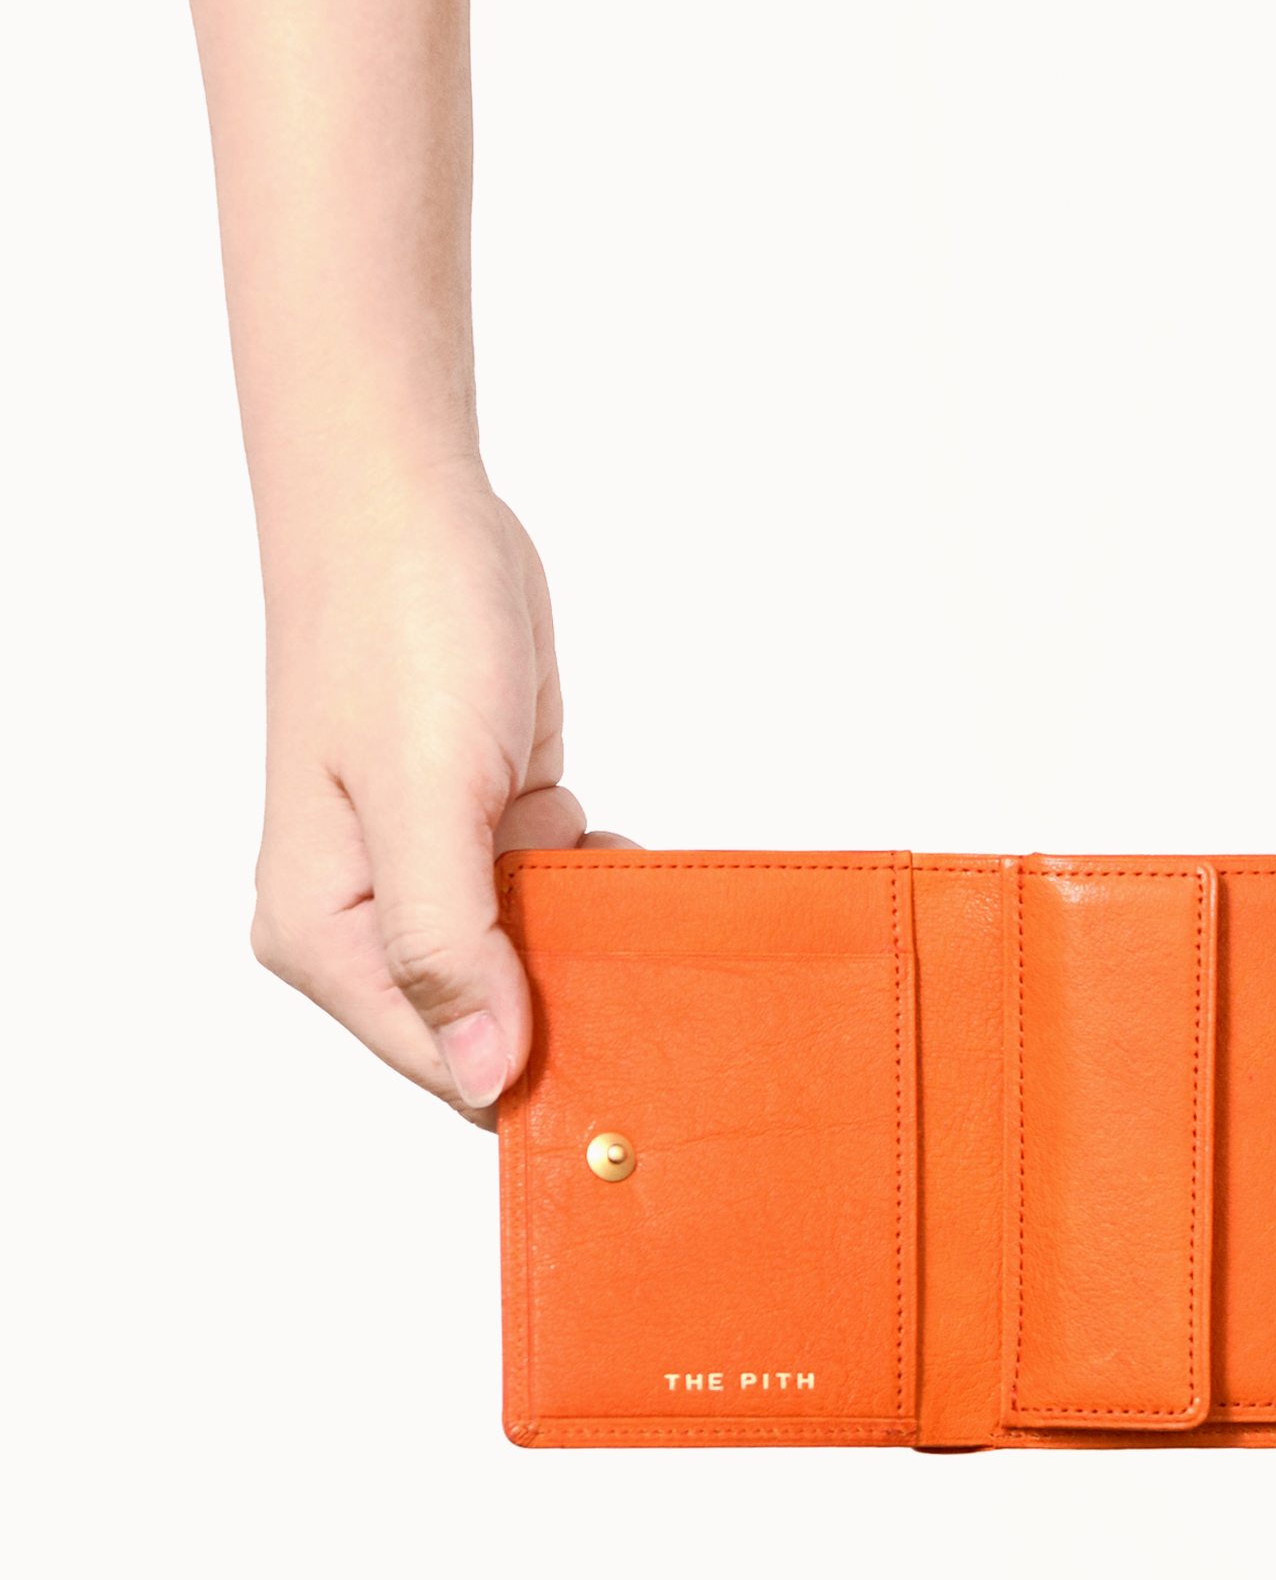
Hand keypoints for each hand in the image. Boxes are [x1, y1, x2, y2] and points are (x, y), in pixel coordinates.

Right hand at [251, 461, 630, 1126]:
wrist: (412, 505)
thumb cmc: (396, 630)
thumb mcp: (425, 798)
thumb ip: (448, 943)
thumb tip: (482, 1074)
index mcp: (324, 935)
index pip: (446, 1063)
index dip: (536, 1068)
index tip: (627, 1060)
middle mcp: (370, 922)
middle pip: (495, 1023)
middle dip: (573, 1000)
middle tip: (646, 966)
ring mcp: (434, 878)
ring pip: (537, 964)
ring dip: (593, 935)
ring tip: (616, 876)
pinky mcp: (487, 832)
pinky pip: (558, 899)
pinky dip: (597, 881)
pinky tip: (607, 837)